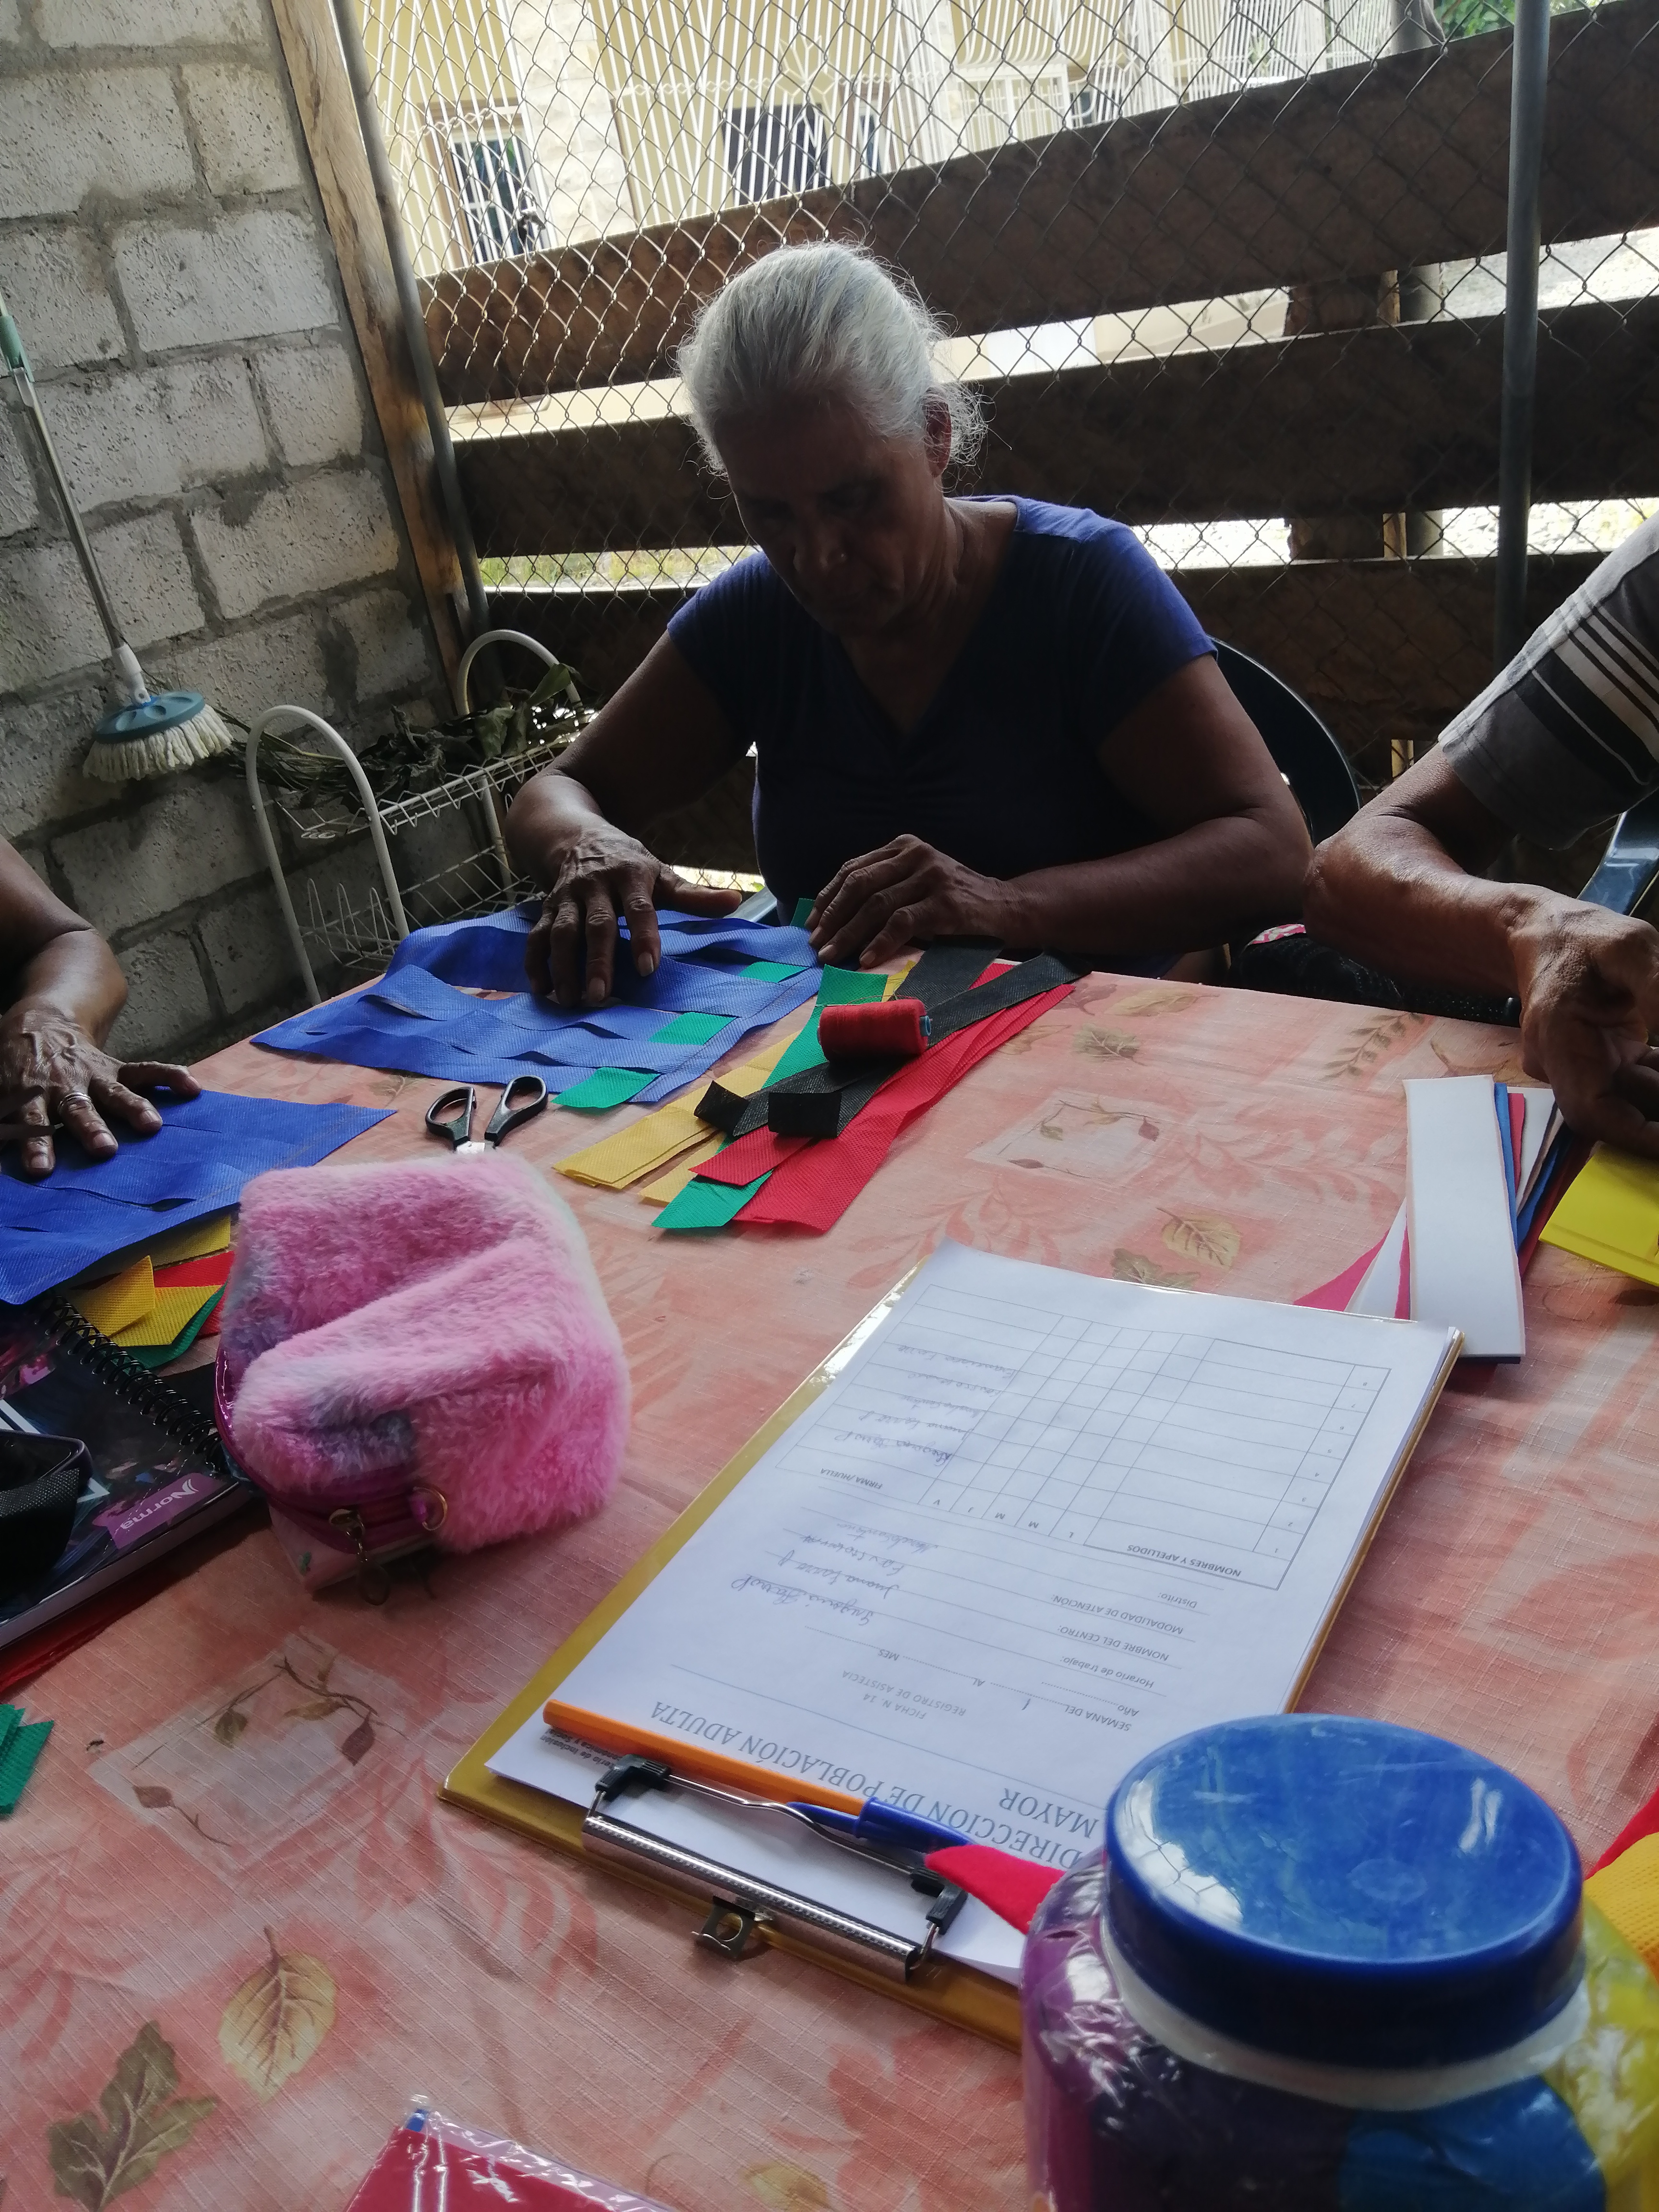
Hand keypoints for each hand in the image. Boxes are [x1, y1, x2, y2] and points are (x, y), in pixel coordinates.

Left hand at [0, 1003, 198, 1178]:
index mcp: (32, 1092)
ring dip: (134, 1109)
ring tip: (152, 1126)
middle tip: (104, 1149)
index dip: (36, 1144)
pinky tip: (191, 1087)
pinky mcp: (117, 1069)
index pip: (32, 1120)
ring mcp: (95, 1077)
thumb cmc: (17, 1069)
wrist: (40, 1025)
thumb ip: (4, 1116)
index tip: (41, 1169)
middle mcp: (67, 1086)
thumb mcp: (1, 1089)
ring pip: (116, 1093)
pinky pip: (146, 1071)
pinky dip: (169, 1076)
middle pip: (79, 1109)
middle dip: (92, 1129)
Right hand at [523, 823, 742, 1005]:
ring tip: (569, 999)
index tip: (649, 967)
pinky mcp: (547, 907)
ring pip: (562, 932)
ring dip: (563, 966)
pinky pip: (537, 935)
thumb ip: (695, 895)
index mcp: (630, 875)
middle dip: (598, 961)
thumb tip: (736, 902)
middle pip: (596, 925)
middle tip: (601, 995)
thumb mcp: (662, 874)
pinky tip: (541, 989)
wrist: (576, 835)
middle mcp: (595, 885)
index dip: (644, 937)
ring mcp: (567, 896)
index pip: (640, 909)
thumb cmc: (629, 864)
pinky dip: (535, 961)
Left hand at [808, 837, 1011, 967]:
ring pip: (877, 904)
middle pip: (860, 884)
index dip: (829, 897)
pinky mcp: (946, 903)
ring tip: (833, 956)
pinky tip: (867, 959)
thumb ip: (885, 888)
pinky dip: (881, 943)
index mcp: (904, 847)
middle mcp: (916, 855)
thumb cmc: (956, 902)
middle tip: (817, 944)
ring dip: (849, 934)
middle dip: (833, 917)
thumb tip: (835, 920)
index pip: (854, 869)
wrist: (1006, 908)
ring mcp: (932, 877)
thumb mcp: (918, 883)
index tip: (811, 923)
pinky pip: (903, 923)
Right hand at [1510, 901, 1658, 1154]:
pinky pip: (1639, 1082)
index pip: (1590, 1109)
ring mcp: (1584, 1065)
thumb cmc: (1580, 936)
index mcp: (1558, 1040)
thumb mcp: (1626, 948)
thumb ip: (1658, 988)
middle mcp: (1565, 1065)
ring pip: (1632, 1100)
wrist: (1542, 933)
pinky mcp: (1604, 1059)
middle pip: (1616, 1111)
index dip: (1635, 1135)